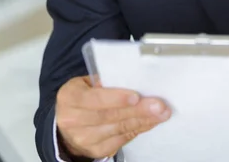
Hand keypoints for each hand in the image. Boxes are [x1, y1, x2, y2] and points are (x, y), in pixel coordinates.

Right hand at [56, 76, 170, 159]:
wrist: (67, 122)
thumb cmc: (82, 96)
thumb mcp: (86, 82)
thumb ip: (104, 81)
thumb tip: (133, 79)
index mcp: (70, 97)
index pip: (95, 98)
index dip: (116, 98)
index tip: (136, 96)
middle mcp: (73, 120)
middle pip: (110, 116)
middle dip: (138, 110)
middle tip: (159, 105)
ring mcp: (84, 138)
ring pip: (118, 129)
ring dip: (143, 121)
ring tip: (160, 113)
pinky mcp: (96, 150)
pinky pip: (121, 140)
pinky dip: (138, 129)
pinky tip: (149, 122)